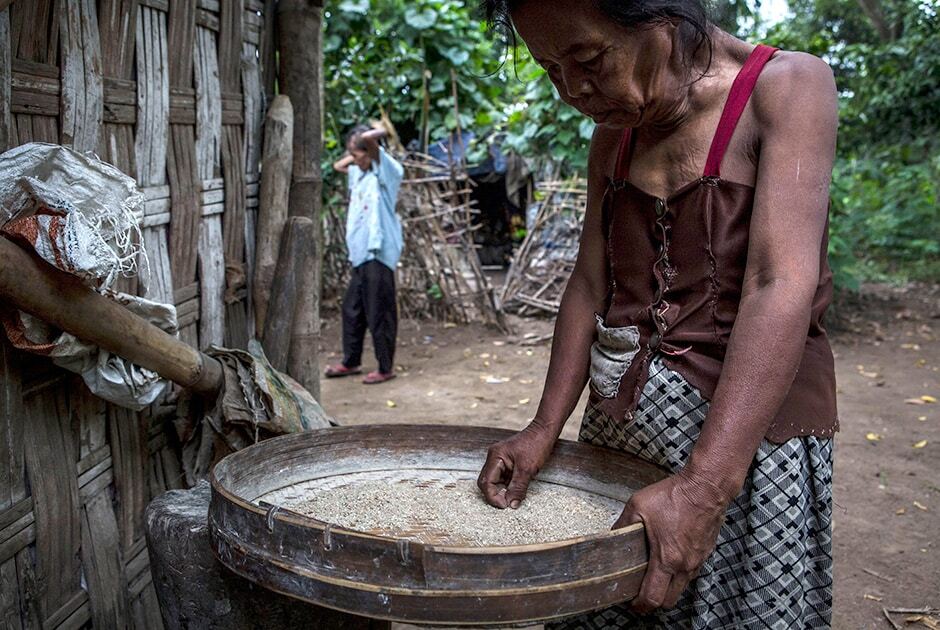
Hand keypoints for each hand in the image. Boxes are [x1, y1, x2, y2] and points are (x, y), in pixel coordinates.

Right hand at [477, 421, 556, 508]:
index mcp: (495, 456)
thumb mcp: (527, 469)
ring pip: (495, 482)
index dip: (492, 496)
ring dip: (502, 491)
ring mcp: (500, 460)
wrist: (544, 432)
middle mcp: (494, 458)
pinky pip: (503, 478)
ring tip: (513, 498)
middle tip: (507, 504)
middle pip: (486, 482)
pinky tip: (515, 491)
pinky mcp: (507, 463)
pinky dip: (507, 487)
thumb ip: (518, 487)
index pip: (486, 482)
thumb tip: (511, 504)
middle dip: (495, 495)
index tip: (505, 505)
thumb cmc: (536, 445)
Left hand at [614, 470, 729, 612]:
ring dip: (668, 587)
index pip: (653, 596)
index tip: (633, 603)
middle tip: (643, 593)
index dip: (640, 605)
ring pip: (682, 587)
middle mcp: (685, 564)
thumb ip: (623, 524)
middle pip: (669, 600)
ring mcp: (697, 560)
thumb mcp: (638, 506)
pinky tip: (671, 559)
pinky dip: (680, 573)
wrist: (705, 488)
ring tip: (656, 576)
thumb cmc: (675, 495)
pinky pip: (692, 572)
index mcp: (667, 558)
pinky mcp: (705, 553)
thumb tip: (613, 535)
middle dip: (655, 601)